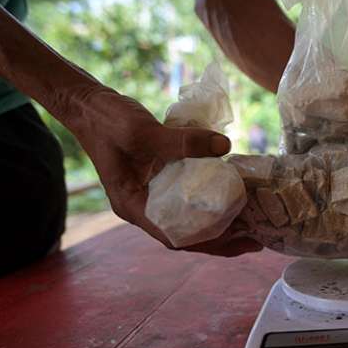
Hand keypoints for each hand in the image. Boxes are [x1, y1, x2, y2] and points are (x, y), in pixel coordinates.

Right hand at [73, 88, 261, 255]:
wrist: (89, 104)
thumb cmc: (107, 121)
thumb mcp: (142, 131)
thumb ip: (182, 142)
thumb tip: (225, 146)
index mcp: (133, 206)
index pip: (175, 237)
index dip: (211, 242)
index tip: (242, 240)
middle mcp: (144, 205)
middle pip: (187, 232)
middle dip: (223, 237)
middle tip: (258, 235)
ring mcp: (153, 191)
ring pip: (191, 214)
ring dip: (220, 218)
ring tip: (254, 217)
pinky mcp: (161, 176)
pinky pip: (190, 192)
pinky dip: (212, 194)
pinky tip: (235, 188)